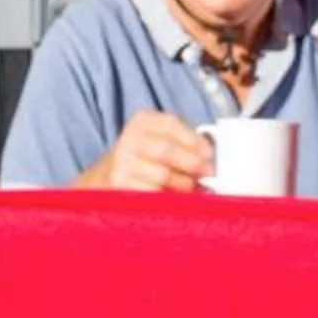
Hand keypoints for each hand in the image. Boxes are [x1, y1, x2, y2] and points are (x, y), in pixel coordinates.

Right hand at [77, 110, 213, 192]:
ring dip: (184, 183)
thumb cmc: (145, 156)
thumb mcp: (160, 138)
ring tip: (194, 187)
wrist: (107, 175)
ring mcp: (122, 163)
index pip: (170, 124)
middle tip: (209, 172)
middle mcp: (129, 139)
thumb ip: (185, 141)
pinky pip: (153, 193)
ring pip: (161, 175)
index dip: (193, 139)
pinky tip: (178, 197)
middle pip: (166, 150)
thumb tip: (211, 154)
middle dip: (192, 163)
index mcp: (142, 121)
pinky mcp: (121, 186)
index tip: (210, 152)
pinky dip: (170, 197)